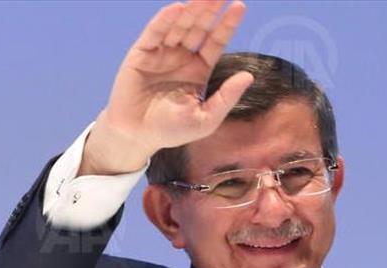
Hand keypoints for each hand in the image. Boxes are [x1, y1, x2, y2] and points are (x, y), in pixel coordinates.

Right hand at [80, 1, 253, 175]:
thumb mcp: (206, 118)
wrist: (137, 136)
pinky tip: (178, 9)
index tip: (238, 6)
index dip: (226, 24)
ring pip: (179, 26)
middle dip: (209, 10)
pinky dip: (165, 20)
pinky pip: (155, 33)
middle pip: (198, 27)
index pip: (215, 41)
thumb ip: (226, 97)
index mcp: (198, 69)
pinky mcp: (141, 54)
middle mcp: (181, 57)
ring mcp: (161, 53)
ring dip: (191, 10)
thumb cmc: (171, 130)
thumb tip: (249, 76)